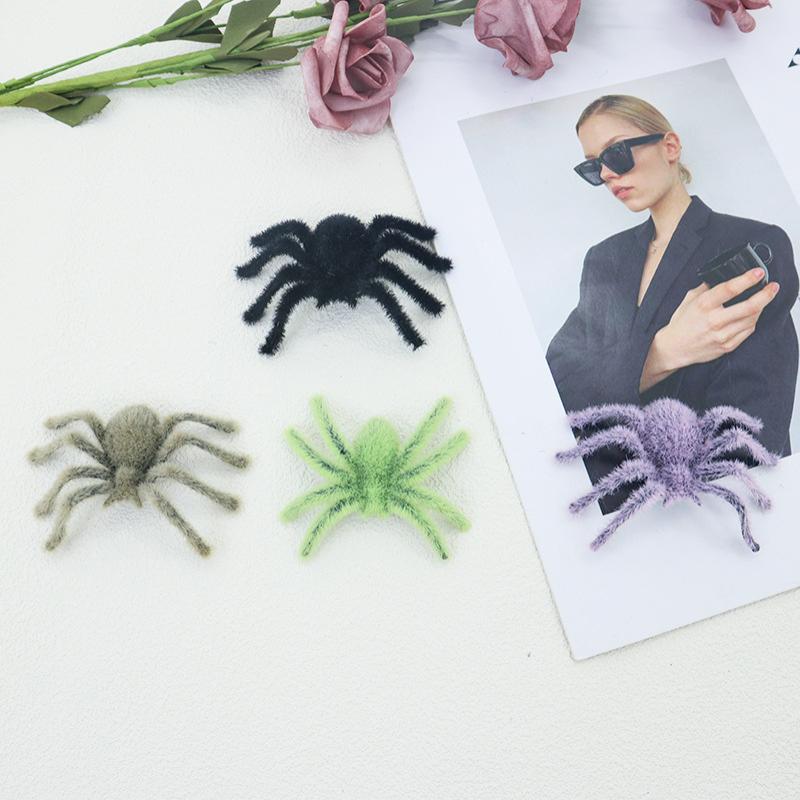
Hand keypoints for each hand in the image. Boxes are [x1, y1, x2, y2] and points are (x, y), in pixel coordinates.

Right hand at [640, 267, 779, 391]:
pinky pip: (748, 331)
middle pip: (749, 306)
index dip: (747, 279)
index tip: (758, 272)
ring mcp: (722, 335)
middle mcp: (714, 320)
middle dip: (765, 295)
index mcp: (703, 305)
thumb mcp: (689, 300)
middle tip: (773, 287)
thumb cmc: (681, 323)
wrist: (674, 348)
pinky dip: (752, 321)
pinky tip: (751, 315)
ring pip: (752, 319)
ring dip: (761, 307)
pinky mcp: (727, 346)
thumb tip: (723, 277)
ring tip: (763, 300)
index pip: (730, 289)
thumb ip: (706, 288)